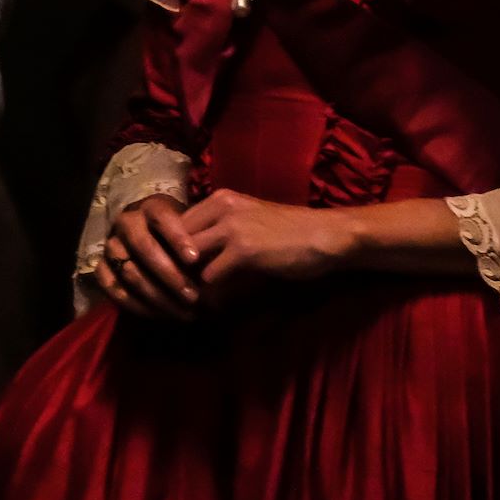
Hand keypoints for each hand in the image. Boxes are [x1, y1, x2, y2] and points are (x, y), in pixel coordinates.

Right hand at [93, 194, 202, 320]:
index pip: (162, 219)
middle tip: (194, 297)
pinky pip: (114, 290)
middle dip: (170, 275)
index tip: (195, 260)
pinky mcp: (100, 268)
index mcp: (150, 207)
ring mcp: (111, 245)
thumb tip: (216, 266)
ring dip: (158, 296)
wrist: (150, 234)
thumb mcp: (191, 227)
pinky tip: (161, 316)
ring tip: (184, 312)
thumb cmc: (180, 233)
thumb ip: (199, 241)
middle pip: (144, 248)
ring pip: (130, 272)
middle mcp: (126, 222)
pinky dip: (138, 306)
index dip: (177, 238)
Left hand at [178, 189, 351, 299]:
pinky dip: (210, 293)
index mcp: (219, 198)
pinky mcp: (243, 250)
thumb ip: (219, 228)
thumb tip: (190, 254)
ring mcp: (231, 227)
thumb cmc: (290, 231)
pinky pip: (209, 276)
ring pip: (188, 258)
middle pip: (176, 240)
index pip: (177, 223)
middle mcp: (221, 206)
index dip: (173, 250)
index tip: (177, 271)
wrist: (325, 235)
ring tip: (193, 298)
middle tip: (181, 288)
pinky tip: (215, 301)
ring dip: (189, 281)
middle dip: (175, 266)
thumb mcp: (248, 218)